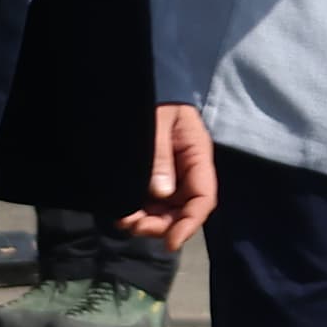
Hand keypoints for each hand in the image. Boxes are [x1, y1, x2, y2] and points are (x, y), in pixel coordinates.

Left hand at [121, 103, 216, 249]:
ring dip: (148, 221)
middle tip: (135, 227)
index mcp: (198, 155)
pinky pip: (150, 201)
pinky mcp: (153, 176)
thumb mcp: (156, 122)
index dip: (190, 223)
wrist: (140, 84)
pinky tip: (122, 214)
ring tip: (125, 222)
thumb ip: (159, 156)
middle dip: (162, 225)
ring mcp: (170, 175)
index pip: (203, 197)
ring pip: (166, 210)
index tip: (171, 242)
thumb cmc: (155, 99)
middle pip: (183, 209)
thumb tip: (161, 193)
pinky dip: (138, 211)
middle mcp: (187, 171)